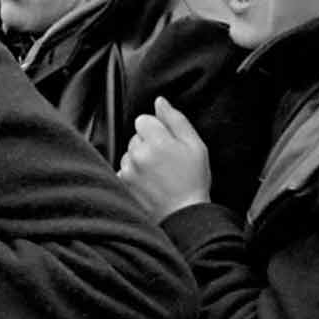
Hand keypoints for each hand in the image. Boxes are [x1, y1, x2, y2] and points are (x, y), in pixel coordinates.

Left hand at [118, 98, 212, 220]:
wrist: (183, 216)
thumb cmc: (193, 182)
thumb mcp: (195, 146)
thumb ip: (176, 120)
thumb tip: (160, 102)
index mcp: (156, 141)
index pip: (143, 120)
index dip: (157, 129)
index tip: (167, 143)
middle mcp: (137, 154)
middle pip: (136, 137)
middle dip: (148, 144)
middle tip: (166, 162)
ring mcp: (127, 171)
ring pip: (129, 154)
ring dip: (139, 160)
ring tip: (158, 176)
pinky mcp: (122, 185)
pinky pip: (124, 171)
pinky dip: (133, 175)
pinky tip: (149, 184)